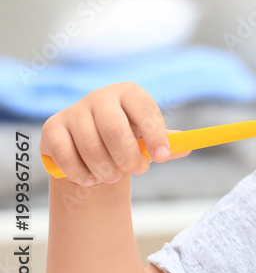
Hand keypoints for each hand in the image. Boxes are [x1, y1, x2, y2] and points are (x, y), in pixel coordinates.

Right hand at [40, 81, 190, 186]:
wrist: (88, 144)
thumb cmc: (126, 138)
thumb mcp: (146, 137)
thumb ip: (165, 141)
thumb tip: (186, 146)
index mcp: (129, 93)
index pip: (144, 110)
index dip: (155, 134)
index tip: (163, 156)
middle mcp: (100, 97)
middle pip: (114, 129)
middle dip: (128, 156)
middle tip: (138, 170)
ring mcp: (74, 111)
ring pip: (91, 146)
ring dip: (106, 169)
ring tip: (113, 177)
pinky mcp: (52, 128)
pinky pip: (67, 157)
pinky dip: (81, 173)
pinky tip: (91, 178)